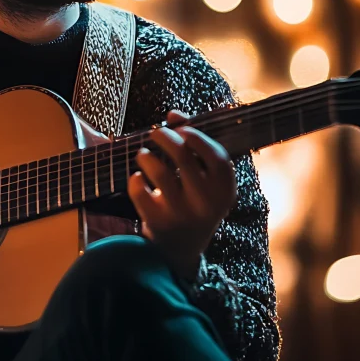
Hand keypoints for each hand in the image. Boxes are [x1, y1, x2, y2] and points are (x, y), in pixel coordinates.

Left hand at [127, 110, 236, 281]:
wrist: (182, 246)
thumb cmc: (194, 198)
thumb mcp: (204, 176)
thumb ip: (194, 141)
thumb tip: (174, 114)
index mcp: (224, 189)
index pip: (218, 157)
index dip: (198, 137)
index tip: (183, 130)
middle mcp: (206, 203)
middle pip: (183, 156)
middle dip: (165, 136)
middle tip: (155, 133)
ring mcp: (182, 214)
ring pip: (159, 171)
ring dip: (146, 156)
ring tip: (143, 154)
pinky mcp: (158, 222)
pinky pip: (140, 192)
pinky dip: (134, 179)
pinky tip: (137, 177)